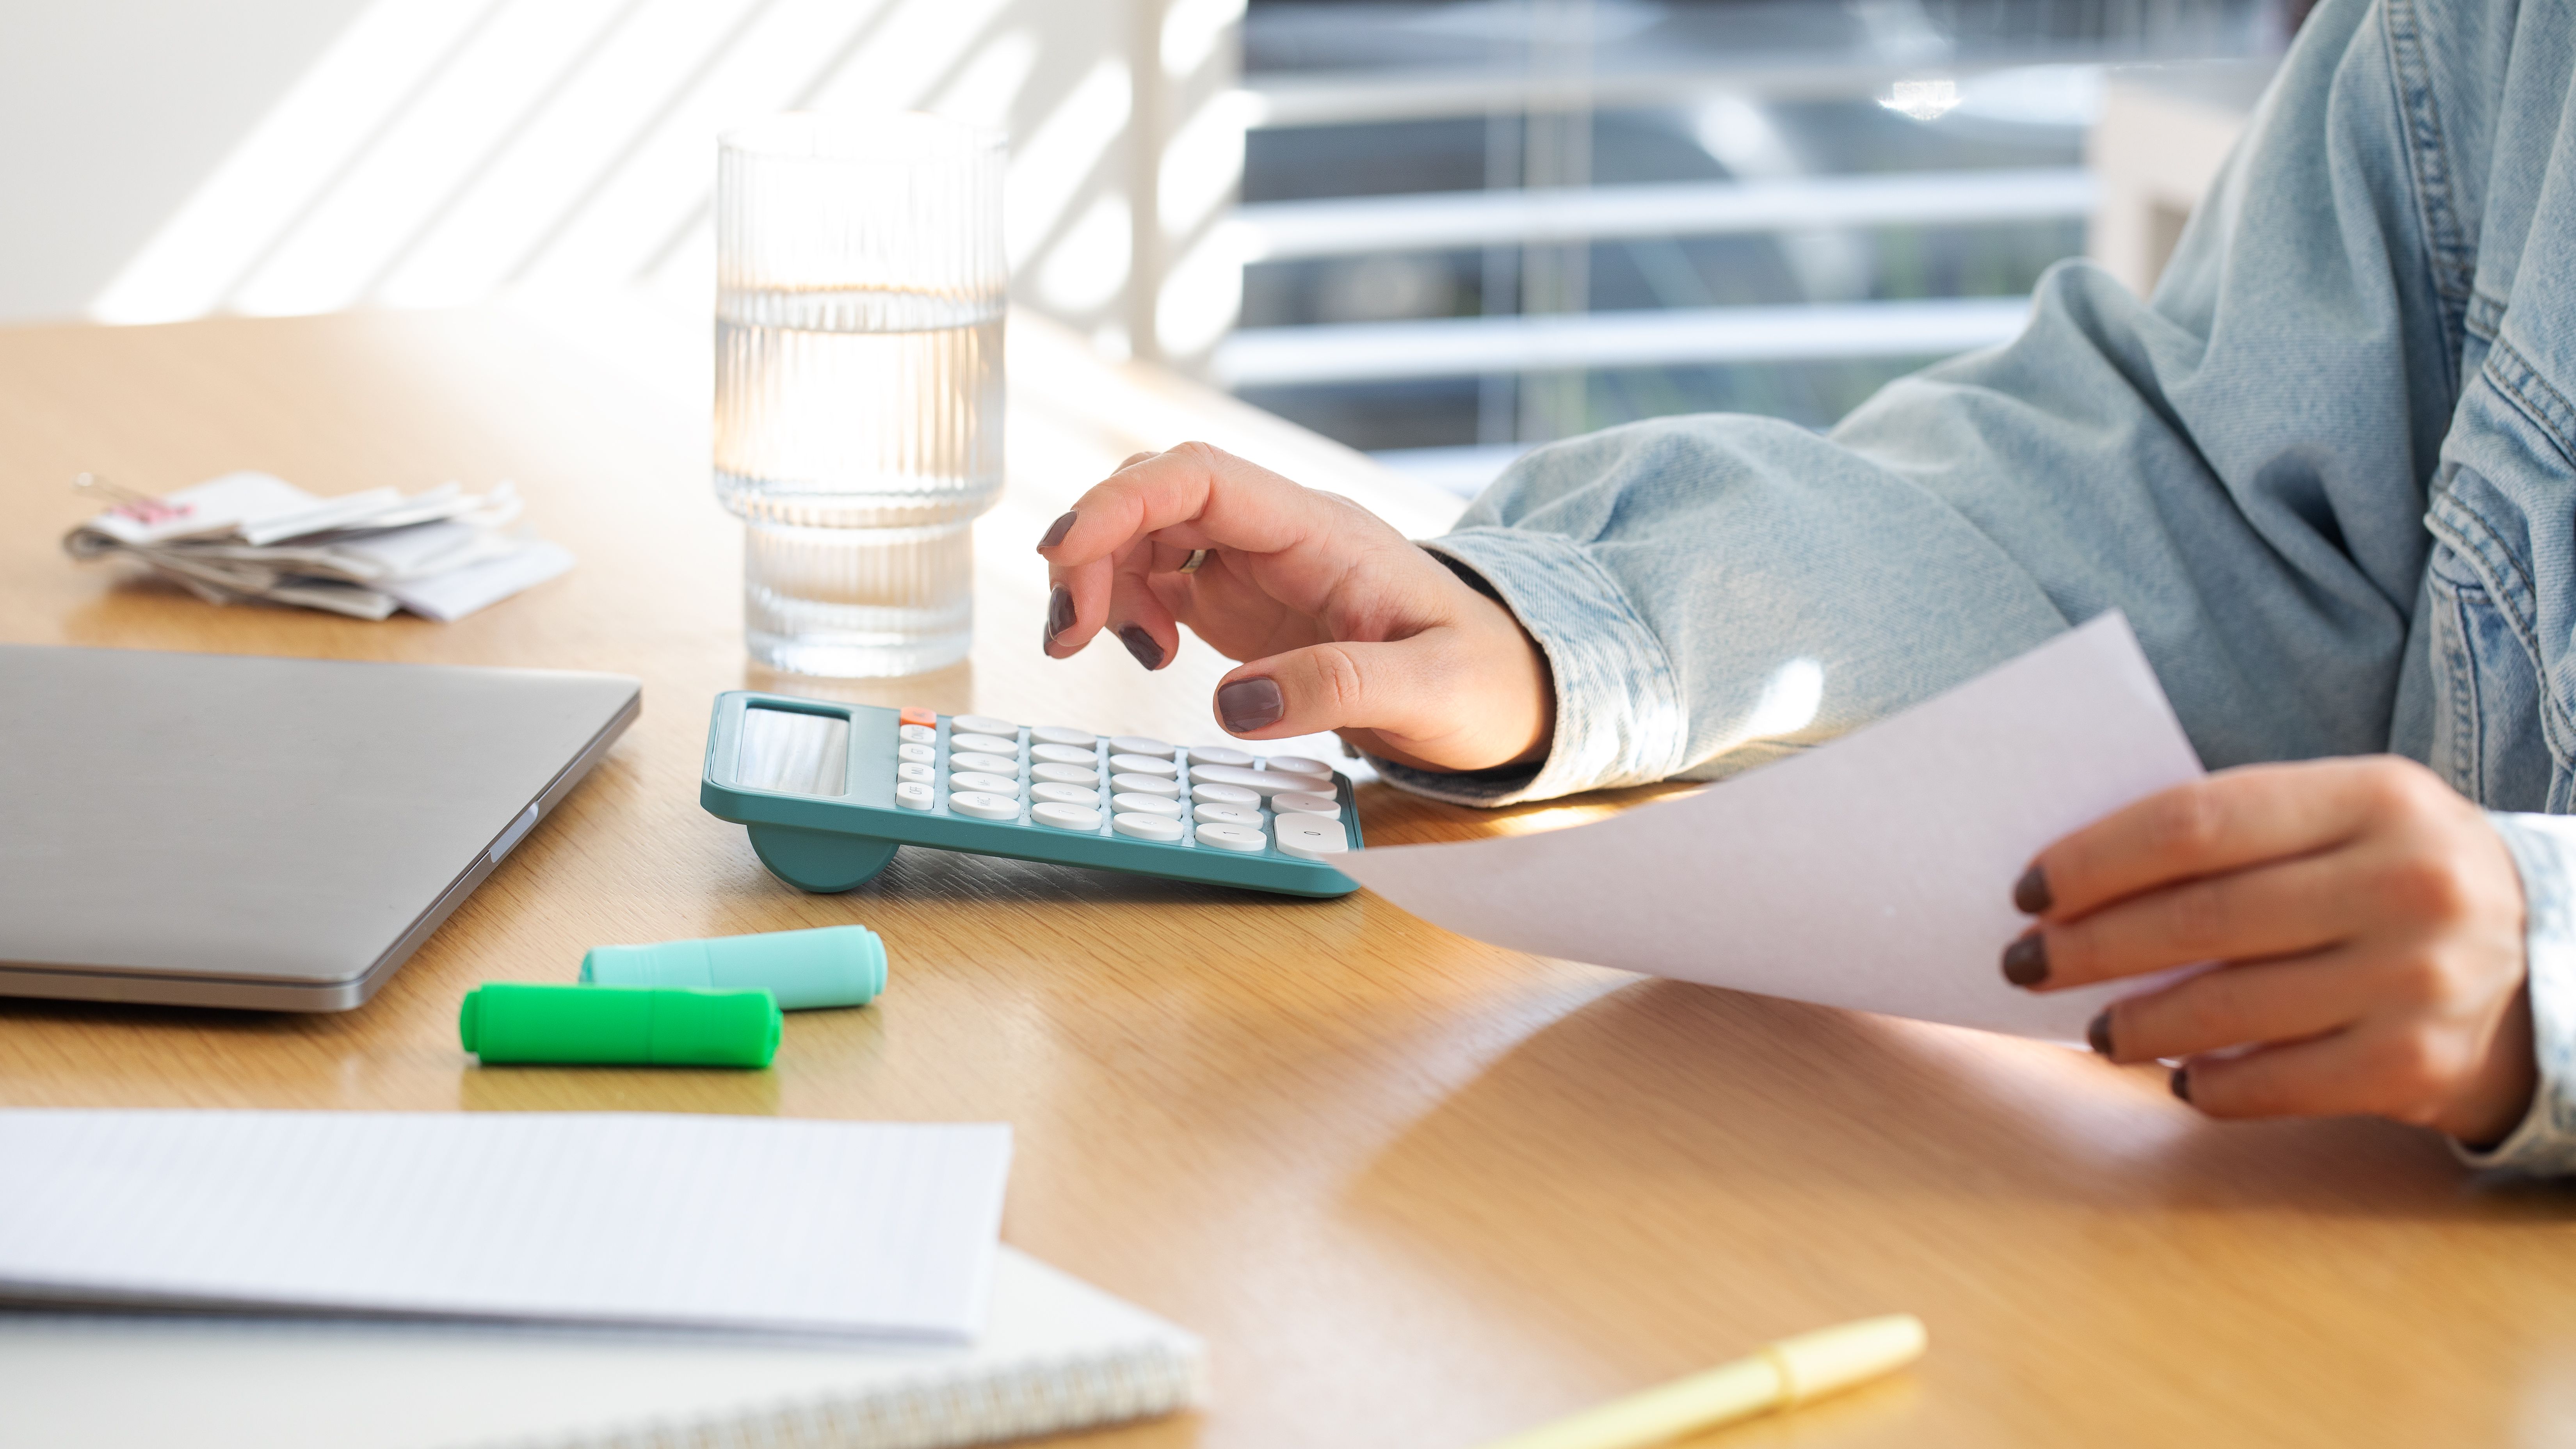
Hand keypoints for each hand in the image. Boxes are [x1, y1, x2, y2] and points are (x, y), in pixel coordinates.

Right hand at [1035, 442, 1552, 772]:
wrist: (1507, 691)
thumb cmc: (1482, 681)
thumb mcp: (1433, 691)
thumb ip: (1338, 689)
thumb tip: (1236, 705)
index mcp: (1323, 531)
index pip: (1202, 477)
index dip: (1124, 502)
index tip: (1068, 552)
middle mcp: (1279, 534)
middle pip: (1156, 496)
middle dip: (1093, 547)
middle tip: (1071, 634)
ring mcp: (1255, 565)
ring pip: (1145, 534)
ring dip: (1103, 580)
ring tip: (1109, 650)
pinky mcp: (1239, 603)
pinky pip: (1157, 579)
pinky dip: (1126, 609)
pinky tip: (1147, 654)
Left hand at [2005, 757, 2535, 1143]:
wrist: (2547, 961)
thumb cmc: (2394, 880)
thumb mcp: (2343, 821)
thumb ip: (2236, 836)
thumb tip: (2080, 886)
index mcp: (2374, 796)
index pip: (2194, 822)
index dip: (2094, 859)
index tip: (2028, 889)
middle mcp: (2403, 882)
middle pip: (2198, 917)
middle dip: (2087, 946)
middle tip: (2024, 962)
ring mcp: (2416, 978)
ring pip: (2225, 1008)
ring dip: (2135, 1023)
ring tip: (2095, 1027)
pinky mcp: (2415, 1065)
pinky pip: (2275, 1085)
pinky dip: (2209, 1085)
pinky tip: (2178, 1075)